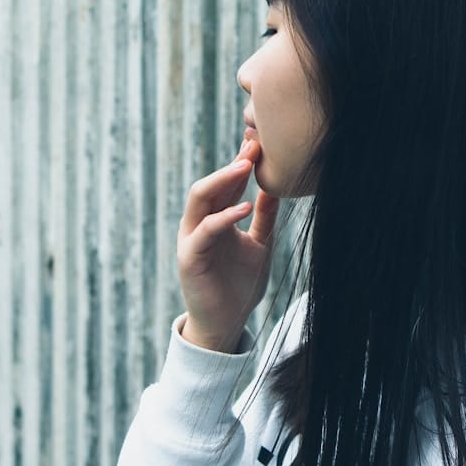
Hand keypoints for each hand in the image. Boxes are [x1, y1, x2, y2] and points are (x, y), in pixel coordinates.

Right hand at [176, 134, 279, 352]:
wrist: (227, 323)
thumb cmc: (240, 286)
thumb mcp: (260, 244)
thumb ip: (264, 217)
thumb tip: (275, 187)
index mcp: (216, 219)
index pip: (226, 184)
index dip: (241, 162)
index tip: (259, 141)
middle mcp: (200, 224)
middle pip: (211, 184)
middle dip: (232, 164)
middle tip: (254, 144)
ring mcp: (192, 239)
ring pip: (200, 199)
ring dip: (222, 180)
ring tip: (246, 165)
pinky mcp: (190, 258)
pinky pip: (204, 231)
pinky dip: (223, 217)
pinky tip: (244, 207)